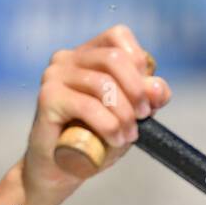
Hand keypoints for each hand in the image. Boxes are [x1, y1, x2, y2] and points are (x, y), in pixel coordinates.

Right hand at [22, 24, 171, 198]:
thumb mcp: (129, 117)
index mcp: (88, 54)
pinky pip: (87, 106)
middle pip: (114, 58)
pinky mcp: (47, 98)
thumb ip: (146, 99)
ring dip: (124, 114)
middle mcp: (68, 58)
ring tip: (129, 136)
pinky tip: (115, 140)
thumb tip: (158, 87)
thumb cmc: (95, 140)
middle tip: (144, 117)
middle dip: (137, 90)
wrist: (61, 169)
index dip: (140, 64)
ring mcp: (54, 75)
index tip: (147, 96)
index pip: (119, 36)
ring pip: (102, 84)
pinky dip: (109, 125)